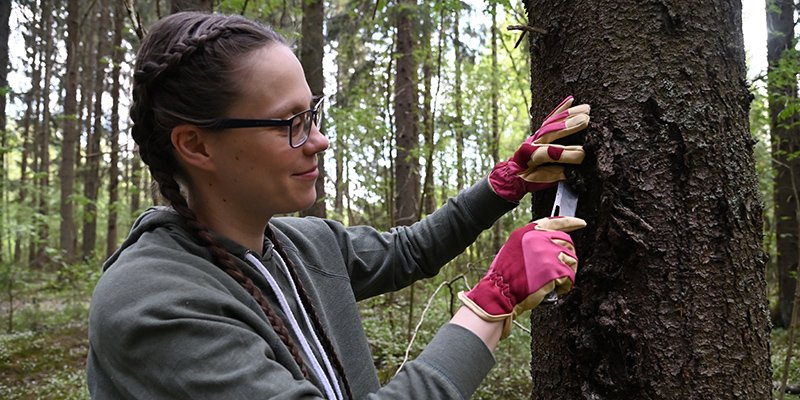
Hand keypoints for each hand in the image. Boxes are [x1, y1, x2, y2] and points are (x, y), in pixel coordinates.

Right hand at [458, 216, 584, 338]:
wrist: (500, 291)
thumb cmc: (505, 275)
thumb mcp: (513, 248)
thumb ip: (530, 241)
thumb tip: (549, 241)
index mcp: (528, 232)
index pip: (554, 222)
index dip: (570, 222)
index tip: (580, 223)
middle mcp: (539, 238)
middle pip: (567, 242)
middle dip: (567, 256)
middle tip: (559, 269)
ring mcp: (548, 253)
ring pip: (572, 259)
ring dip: (567, 272)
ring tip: (555, 281)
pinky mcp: (555, 269)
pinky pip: (570, 276)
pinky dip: (566, 285)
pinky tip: (556, 289)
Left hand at [488, 96, 589, 201]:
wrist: (514, 173)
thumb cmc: (530, 179)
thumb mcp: (541, 180)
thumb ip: (556, 174)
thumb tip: (573, 169)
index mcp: (530, 158)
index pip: (549, 153)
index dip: (566, 154)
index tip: (583, 154)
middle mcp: (532, 143)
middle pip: (551, 132)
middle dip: (569, 125)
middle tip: (586, 120)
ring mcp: (535, 135)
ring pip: (552, 122)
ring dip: (570, 114)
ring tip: (586, 109)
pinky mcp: (539, 131)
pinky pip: (550, 117)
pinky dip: (560, 108)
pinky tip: (571, 99)